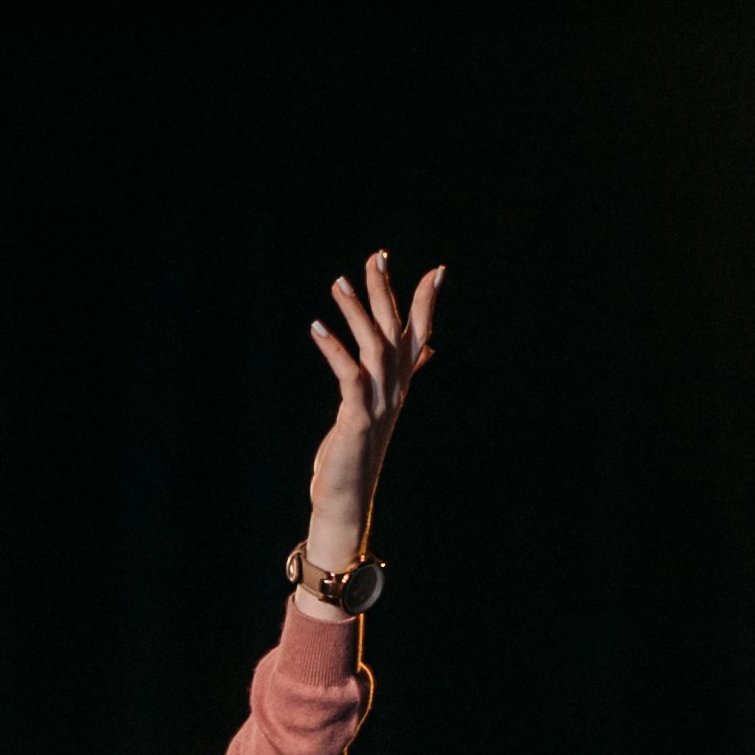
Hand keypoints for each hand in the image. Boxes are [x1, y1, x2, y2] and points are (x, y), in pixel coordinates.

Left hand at [299, 249, 446, 578]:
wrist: (345, 498)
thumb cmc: (355, 453)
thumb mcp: (376, 408)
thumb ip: (402, 375)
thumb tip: (428, 349)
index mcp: (399, 386)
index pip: (418, 336)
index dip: (426, 304)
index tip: (437, 270)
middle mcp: (394, 391)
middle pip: (395, 332)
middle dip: (386, 293)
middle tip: (377, 256)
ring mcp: (378, 404)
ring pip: (374, 347)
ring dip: (357, 312)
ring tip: (339, 282)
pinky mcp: (357, 419)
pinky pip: (349, 376)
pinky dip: (334, 350)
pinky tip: (318, 327)